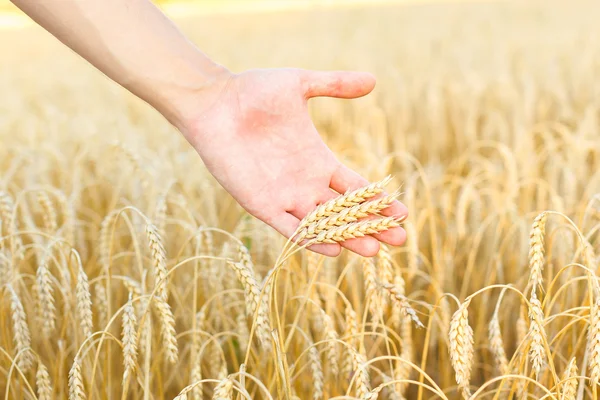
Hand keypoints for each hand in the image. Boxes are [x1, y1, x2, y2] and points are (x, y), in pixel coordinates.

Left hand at [178, 68, 407, 256]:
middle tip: (401, 239)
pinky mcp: (261, 203)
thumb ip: (335, 84)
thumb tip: (373, 80)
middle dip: (373, 225)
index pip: (356, 187)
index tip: (402, 213)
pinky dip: (310, 239)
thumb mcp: (300, 84)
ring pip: (323, 224)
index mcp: (319, 159)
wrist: (214, 102)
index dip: (379, 201)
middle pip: (346, 211)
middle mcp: (305, 182)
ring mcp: (284, 195)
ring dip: (348, 237)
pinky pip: (289, 227)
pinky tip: (333, 250)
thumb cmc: (254, 90)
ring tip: (374, 250)